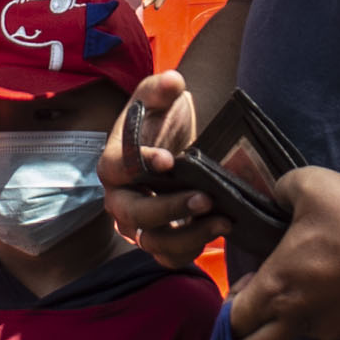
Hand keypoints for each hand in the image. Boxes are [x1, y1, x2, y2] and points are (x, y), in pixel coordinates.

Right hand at [101, 71, 215, 266]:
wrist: (182, 141)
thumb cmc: (165, 119)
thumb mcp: (161, 96)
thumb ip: (161, 87)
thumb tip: (172, 82)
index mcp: (115, 163)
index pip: (116, 168)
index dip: (139, 166)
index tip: (169, 161)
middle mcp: (121, 198)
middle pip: (134, 214)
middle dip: (169, 209)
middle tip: (205, 197)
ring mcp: (140, 224)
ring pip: (153, 242)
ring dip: (188, 235)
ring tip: (223, 218)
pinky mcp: (163, 240)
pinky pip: (171, 257)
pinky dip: (194, 249)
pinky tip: (221, 228)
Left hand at [226, 168, 339, 339]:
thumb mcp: (314, 183)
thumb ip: (281, 189)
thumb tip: (274, 197)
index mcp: (278, 285)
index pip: (233, 320)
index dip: (233, 303)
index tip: (249, 282)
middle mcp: (296, 317)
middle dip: (245, 336)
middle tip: (262, 305)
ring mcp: (326, 329)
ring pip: (289, 339)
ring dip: (287, 321)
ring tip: (310, 282)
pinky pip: (322, 330)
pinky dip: (320, 314)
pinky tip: (337, 284)